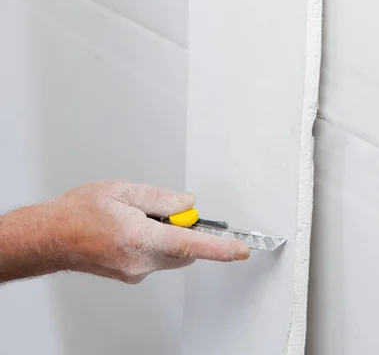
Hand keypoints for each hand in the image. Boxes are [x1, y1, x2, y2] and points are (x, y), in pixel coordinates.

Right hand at [50, 181, 249, 283]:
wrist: (51, 236)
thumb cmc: (79, 211)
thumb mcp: (121, 190)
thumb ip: (160, 198)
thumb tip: (186, 204)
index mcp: (139, 238)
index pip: (190, 244)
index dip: (219, 247)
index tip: (240, 249)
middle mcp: (139, 262)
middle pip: (183, 248)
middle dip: (183, 228)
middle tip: (161, 209)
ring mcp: (134, 272)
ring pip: (170, 253)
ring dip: (166, 234)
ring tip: (136, 216)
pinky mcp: (130, 275)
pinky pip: (155, 257)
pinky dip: (154, 241)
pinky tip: (130, 227)